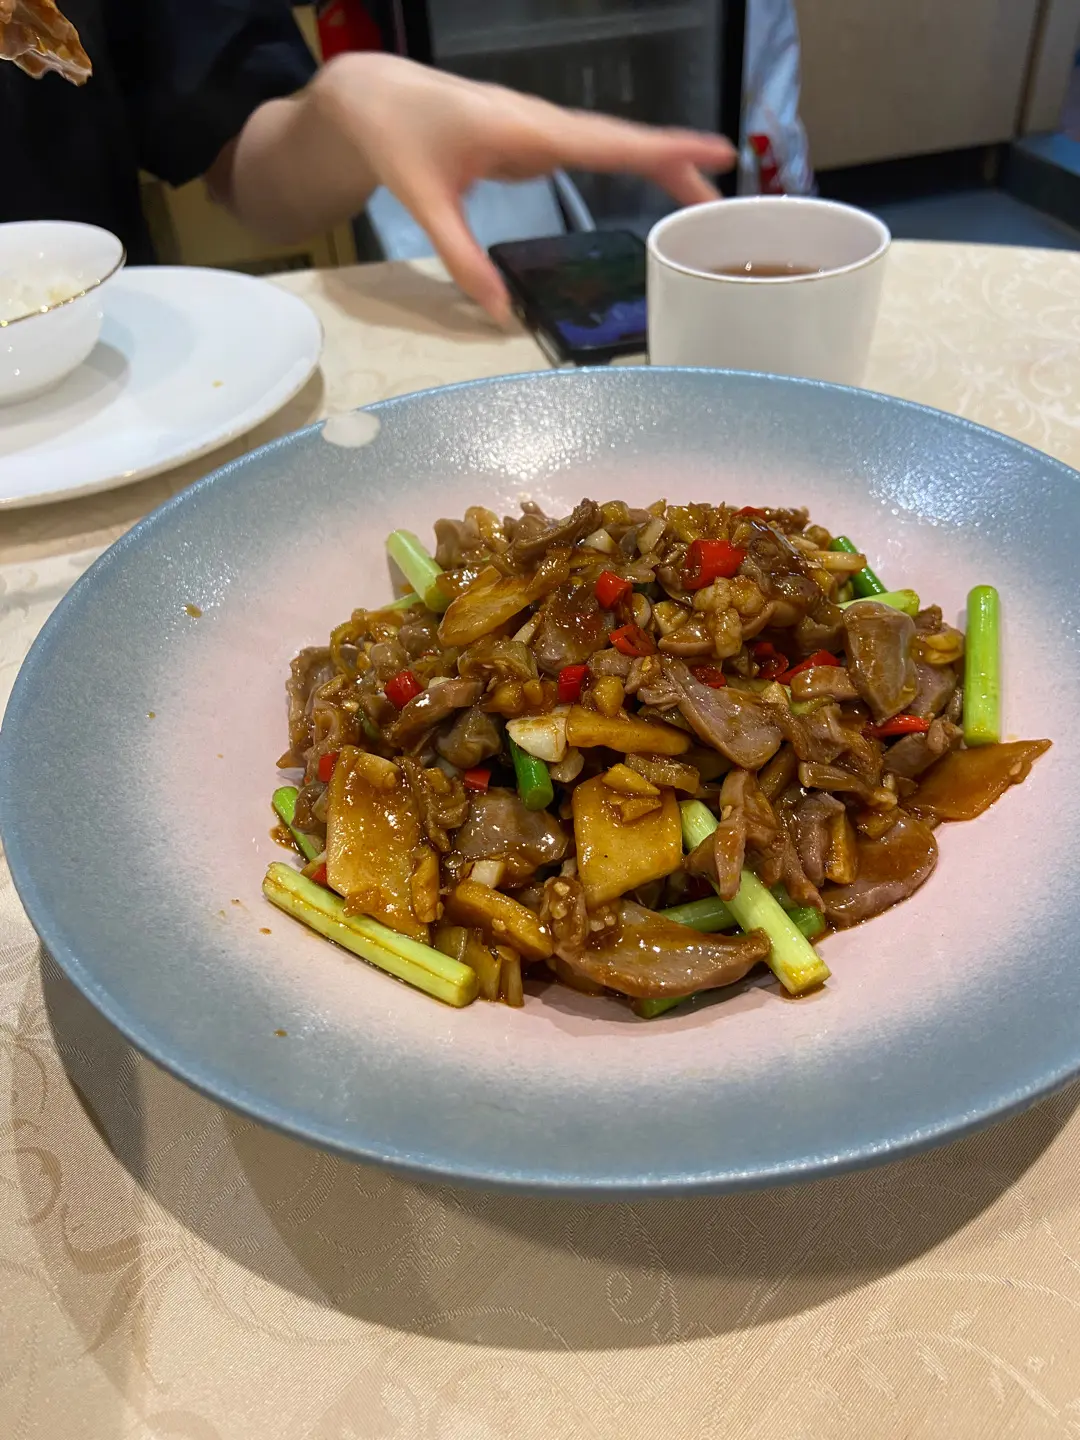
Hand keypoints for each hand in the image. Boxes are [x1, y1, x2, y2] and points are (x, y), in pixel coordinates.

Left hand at [317, 54, 735, 322]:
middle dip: (673, 162)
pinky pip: (590, 151)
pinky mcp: (530, 139)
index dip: (660, 150)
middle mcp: (539, 123)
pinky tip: (650, 178)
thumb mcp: (426, 205)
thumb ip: (463, 259)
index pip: (604, 142)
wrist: (372, 97)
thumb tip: (500, 314)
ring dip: (655, 162)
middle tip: (723, 190)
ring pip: (608, 144)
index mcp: (521, 129)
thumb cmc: (396, 141)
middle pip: (619, 142)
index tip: (714, 153)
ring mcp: (536, 128)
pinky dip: (626, 162)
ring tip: (701, 193)